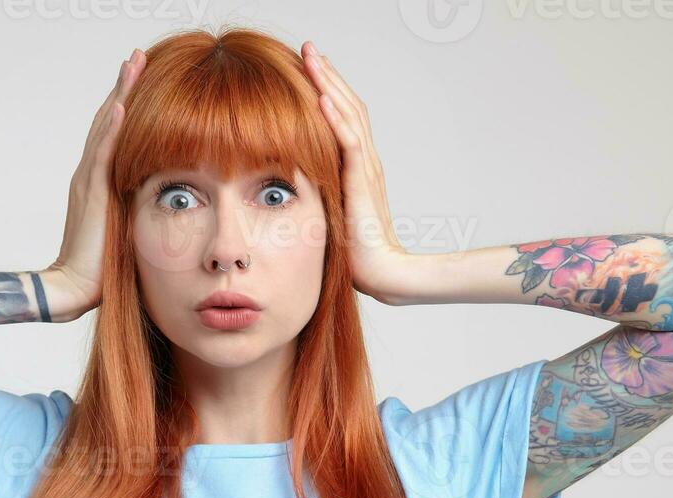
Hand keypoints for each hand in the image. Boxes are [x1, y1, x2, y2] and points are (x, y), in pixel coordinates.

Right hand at [43, 47, 146, 321]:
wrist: (73, 287)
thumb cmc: (101, 269)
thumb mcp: (127, 229)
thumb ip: (138, 210)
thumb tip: (166, 203)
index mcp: (99, 182)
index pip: (115, 134)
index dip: (128, 105)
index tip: (144, 79)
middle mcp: (90, 174)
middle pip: (109, 120)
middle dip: (125, 88)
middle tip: (138, 57)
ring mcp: (88, 181)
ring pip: (105, 127)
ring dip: (120, 95)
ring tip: (133, 65)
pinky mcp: (91, 194)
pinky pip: (102, 154)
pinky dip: (112, 129)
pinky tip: (123, 106)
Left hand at [302, 41, 416, 305]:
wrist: (383, 274)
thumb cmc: (356, 255)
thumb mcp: (330, 215)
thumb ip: (318, 196)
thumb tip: (289, 190)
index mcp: (358, 168)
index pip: (343, 118)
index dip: (327, 91)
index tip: (306, 70)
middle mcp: (366, 161)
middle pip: (348, 106)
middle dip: (327, 75)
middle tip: (308, 48)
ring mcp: (367, 169)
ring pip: (350, 114)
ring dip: (330, 84)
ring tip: (312, 58)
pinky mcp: (363, 182)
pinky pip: (350, 142)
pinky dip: (336, 117)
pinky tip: (322, 97)